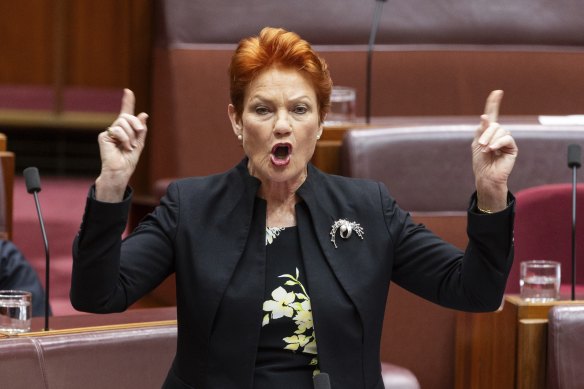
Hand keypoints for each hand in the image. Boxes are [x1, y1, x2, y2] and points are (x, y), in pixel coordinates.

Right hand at [95, 89, 147, 201]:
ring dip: (130, 135)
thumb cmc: (129, 160)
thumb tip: (143, 114)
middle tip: (138, 136)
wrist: (121, 170)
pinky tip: (124, 147)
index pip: (126, 113)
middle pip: (127, 116)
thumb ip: (140, 129)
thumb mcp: (139, 143)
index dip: (127, 101)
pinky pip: (117, 129)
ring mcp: (110, 132)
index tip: (128, 91)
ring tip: (130, 146)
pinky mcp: (104, 136)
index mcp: (126, 130)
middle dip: (136, 125)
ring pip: (122, 122)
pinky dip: (124, 138)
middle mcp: (117, 128)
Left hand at [471, 90, 517, 211]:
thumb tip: (484, 117)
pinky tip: (493, 150)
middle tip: (481, 145)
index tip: (497, 92)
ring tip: (486, 150)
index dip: (494, 103)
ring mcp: (506, 140)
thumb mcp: (476, 144)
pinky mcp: (512, 147)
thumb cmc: (480, 162)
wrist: (486, 176)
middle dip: (486, 133)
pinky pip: (507, 138)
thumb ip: (481, 131)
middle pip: (494, 124)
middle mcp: (498, 134)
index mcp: (488, 132)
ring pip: (500, 130)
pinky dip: (498, 143)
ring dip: (490, 140)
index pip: (492, 114)